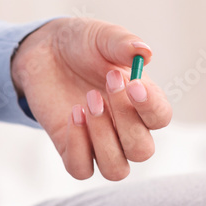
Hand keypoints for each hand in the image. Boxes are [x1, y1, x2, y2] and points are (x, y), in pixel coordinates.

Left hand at [11, 18, 171, 180]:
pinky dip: (78, 147)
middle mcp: (126, 128)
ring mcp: (99, 143)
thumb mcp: (102, 36)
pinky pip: (81, 169)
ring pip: (116, 169)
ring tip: (86, 102)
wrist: (45, 51)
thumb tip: (144, 52)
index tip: (133, 84)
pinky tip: (72, 114)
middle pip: (142, 150)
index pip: (161, 118)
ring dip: (102, 138)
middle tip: (101, 87)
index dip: (150, 107)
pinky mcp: (71, 149)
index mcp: (143, 102)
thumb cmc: (82, 44)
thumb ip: (123, 43)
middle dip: (124, 120)